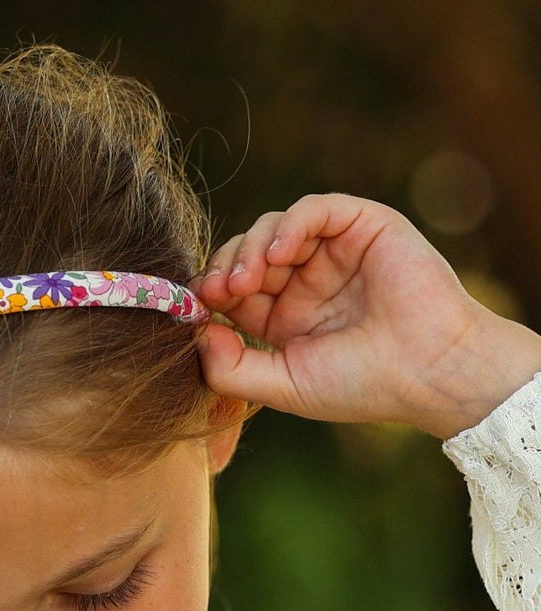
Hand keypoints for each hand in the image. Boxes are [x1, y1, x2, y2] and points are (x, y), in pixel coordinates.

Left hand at [191, 193, 540, 438]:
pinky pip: (315, 209)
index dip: (209, 294)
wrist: (429, 373)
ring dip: (251, 249)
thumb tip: (196, 332)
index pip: (231, 292)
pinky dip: (291, 224)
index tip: (196, 307)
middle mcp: (304, 281)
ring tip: (247, 279)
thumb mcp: (282, 385)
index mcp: (283, 317)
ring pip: (273, 229)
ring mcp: (332, 252)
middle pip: (245, 256)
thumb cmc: (360, 386)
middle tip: (217, 291)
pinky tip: (280, 254)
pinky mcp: (362, 226)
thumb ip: (230, 368)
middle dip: (224, 270)